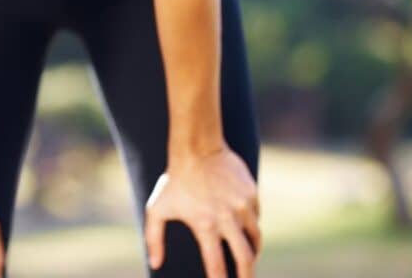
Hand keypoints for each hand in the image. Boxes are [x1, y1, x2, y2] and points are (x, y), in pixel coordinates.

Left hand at [144, 144, 261, 277]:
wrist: (196, 146)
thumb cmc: (174, 179)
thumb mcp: (157, 207)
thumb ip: (154, 237)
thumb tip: (155, 264)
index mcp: (205, 225)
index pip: (217, 266)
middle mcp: (227, 218)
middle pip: (246, 259)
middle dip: (247, 277)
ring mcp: (242, 205)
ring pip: (255, 238)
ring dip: (252, 251)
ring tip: (248, 257)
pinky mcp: (252, 193)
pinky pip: (256, 216)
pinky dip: (251, 224)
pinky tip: (243, 225)